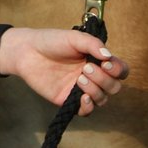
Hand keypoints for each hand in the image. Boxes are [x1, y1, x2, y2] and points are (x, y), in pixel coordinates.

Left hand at [0, 27, 129, 116]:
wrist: (28, 52)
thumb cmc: (52, 41)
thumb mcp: (74, 37)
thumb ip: (92, 44)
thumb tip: (108, 56)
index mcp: (97, 60)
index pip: (120, 70)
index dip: (118, 69)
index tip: (105, 63)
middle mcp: (93, 76)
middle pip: (114, 87)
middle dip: (105, 79)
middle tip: (85, 68)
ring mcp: (81, 89)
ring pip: (102, 99)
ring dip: (96, 90)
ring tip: (79, 78)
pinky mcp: (68, 100)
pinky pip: (87, 111)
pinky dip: (89, 106)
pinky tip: (82, 96)